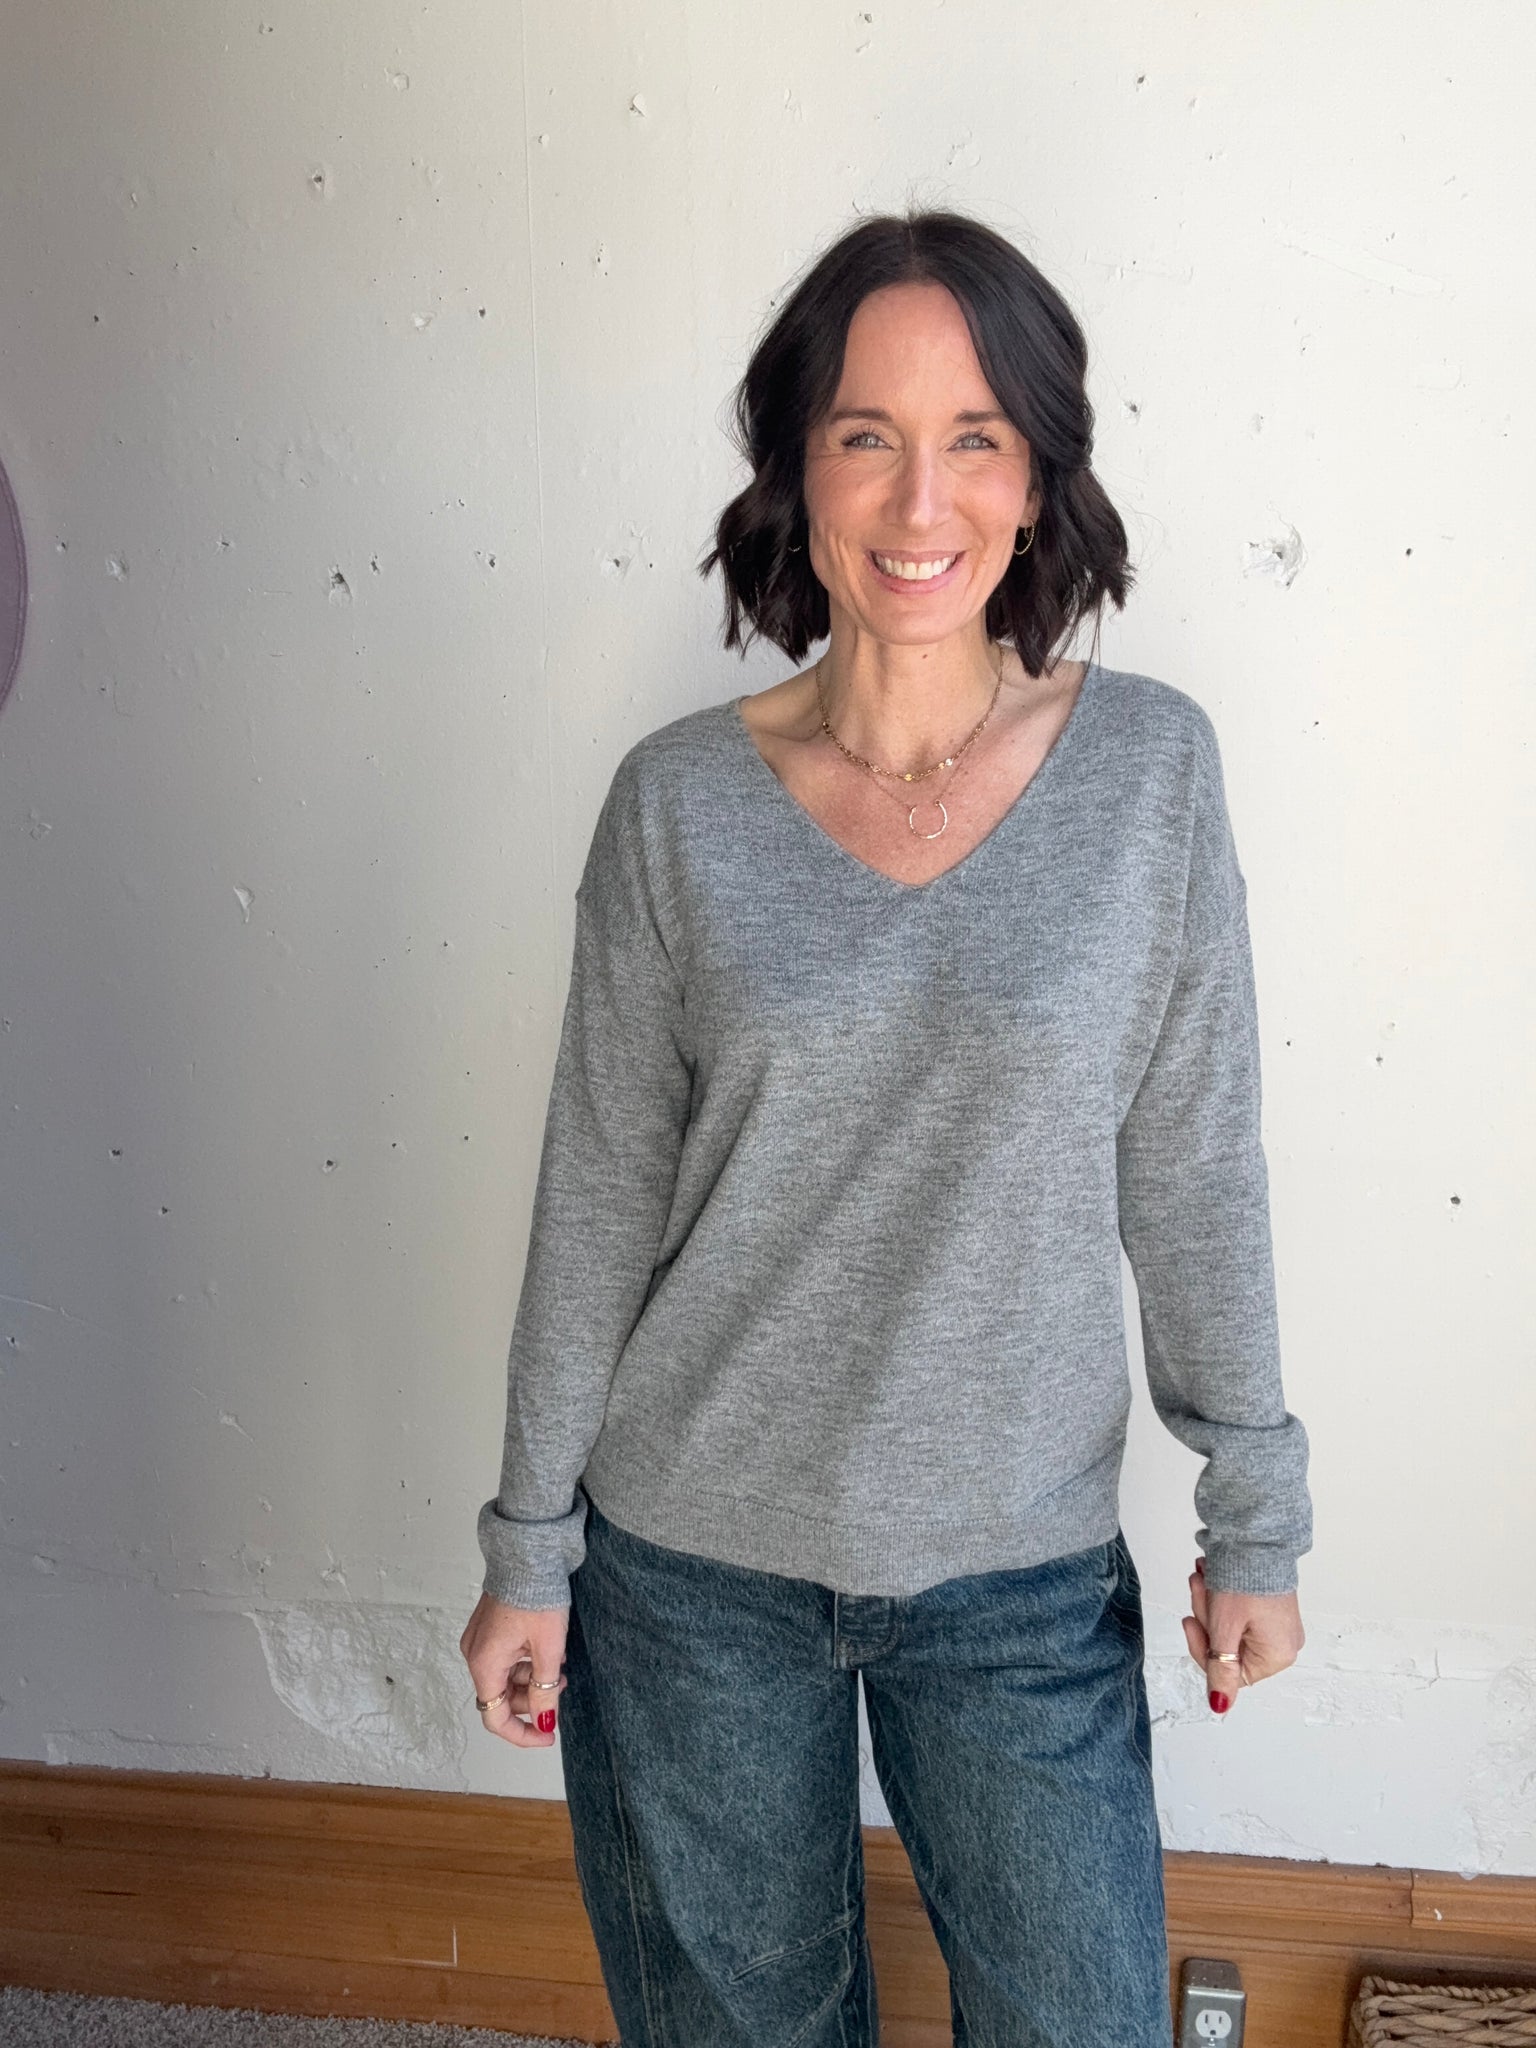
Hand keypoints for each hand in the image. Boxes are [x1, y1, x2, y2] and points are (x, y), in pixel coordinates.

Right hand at [459, 1590, 570, 1747]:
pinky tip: (545, 1647)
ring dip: (530, 1679)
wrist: (529, 1554)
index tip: (548, 1734)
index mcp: (484, 1663)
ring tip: (557, 1662)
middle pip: (500, 1696)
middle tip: (560, 1684)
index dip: (522, 1733)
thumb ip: (545, 1690)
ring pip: (504, 1677)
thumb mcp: (548, 1649)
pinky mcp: (488, 1627)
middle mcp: (475, 1654)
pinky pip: (504, 1658)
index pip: (495, 1717)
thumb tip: (544, 1722)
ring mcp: (479, 1639)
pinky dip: (524, 1661)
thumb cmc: (536, 1595)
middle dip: (531, 1699)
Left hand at [1182, 1554, 1303, 1716]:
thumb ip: (1220, 1668)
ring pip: (1228, 1624)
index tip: (1190, 1622)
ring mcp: (1276, 1623)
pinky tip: (1212, 1574)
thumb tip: (1220, 1706)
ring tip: (1204, 1575)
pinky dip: (1220, 1593)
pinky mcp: (1268, 1604)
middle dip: (1207, 1616)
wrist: (1257, 1535)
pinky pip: (1237, 1609)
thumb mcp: (1225, 1628)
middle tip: (1200, 1589)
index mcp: (1277, 1655)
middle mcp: (1281, 1642)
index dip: (1204, 1648)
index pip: (1229, 1671)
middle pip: (1228, 1645)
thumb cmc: (1247, 1579)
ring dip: (1210, 1601)